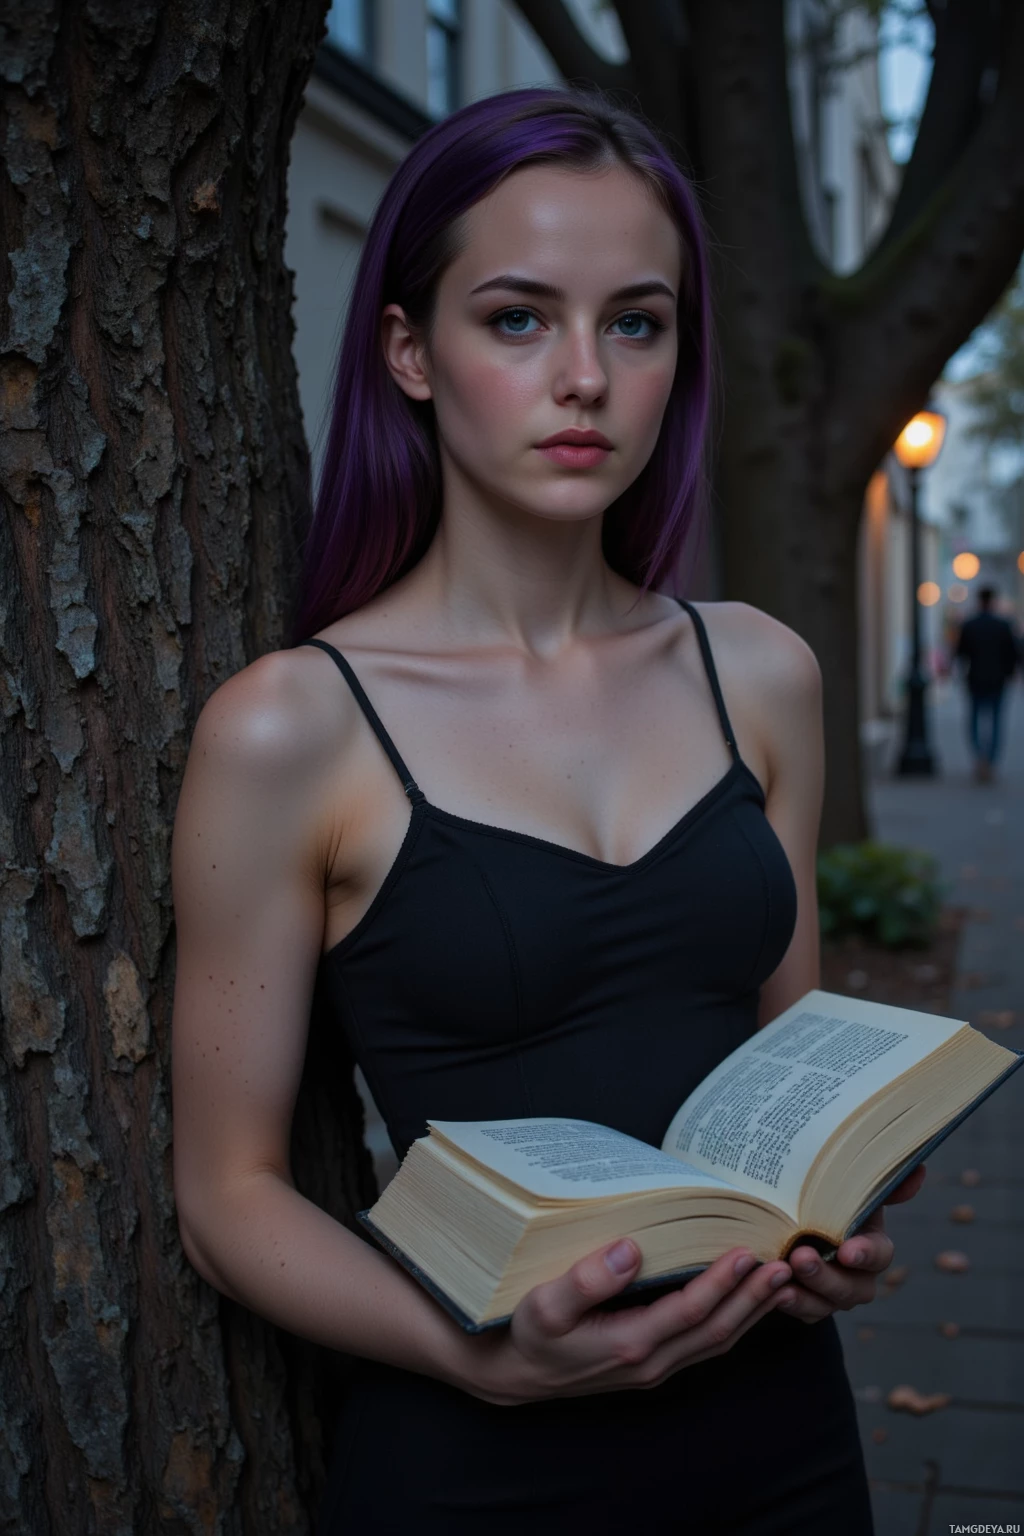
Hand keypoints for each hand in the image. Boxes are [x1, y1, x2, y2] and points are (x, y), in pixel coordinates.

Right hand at [457, 1239, 793, 1404]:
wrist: (516, 1374)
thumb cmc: (528, 1334)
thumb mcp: (544, 1304)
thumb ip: (585, 1280)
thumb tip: (628, 1251)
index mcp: (629, 1344)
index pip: (690, 1311)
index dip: (722, 1282)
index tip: (748, 1253)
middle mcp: (651, 1361)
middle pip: (717, 1329)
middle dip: (753, 1297)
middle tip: (785, 1264)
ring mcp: (655, 1365)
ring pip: (717, 1340)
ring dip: (751, 1310)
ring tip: (780, 1280)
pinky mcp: (653, 1361)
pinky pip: (704, 1342)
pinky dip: (733, 1320)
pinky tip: (746, 1301)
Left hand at [774, 1162, 926, 1323]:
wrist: (790, 1218)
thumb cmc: (824, 1200)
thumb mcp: (846, 1187)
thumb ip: (876, 1181)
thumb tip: (917, 1170)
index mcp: (871, 1242)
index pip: (879, 1254)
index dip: (865, 1254)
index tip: (847, 1251)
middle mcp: (858, 1274)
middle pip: (851, 1287)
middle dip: (826, 1276)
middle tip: (801, 1258)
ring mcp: (834, 1294)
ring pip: (826, 1304)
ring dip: (805, 1295)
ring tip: (781, 1282)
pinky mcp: (809, 1304)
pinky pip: (803, 1312)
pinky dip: (788, 1305)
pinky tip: (772, 1294)